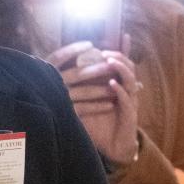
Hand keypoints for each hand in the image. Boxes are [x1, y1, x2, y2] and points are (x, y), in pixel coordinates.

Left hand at [47, 34, 139, 164]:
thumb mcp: (83, 107)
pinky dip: (119, 91)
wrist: (113, 149)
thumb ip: (75, 93)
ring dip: (120, 69)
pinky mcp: (130, 115)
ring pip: (130, 80)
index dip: (123, 49)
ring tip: (110, 61)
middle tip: (105, 51)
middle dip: (118, 56)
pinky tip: (112, 84)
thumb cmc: (98, 126)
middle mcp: (126, 91)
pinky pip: (126, 100)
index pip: (121, 64)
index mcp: (117, 86)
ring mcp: (130, 102)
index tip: (122, 34)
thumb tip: (53, 81)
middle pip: (128, 67)